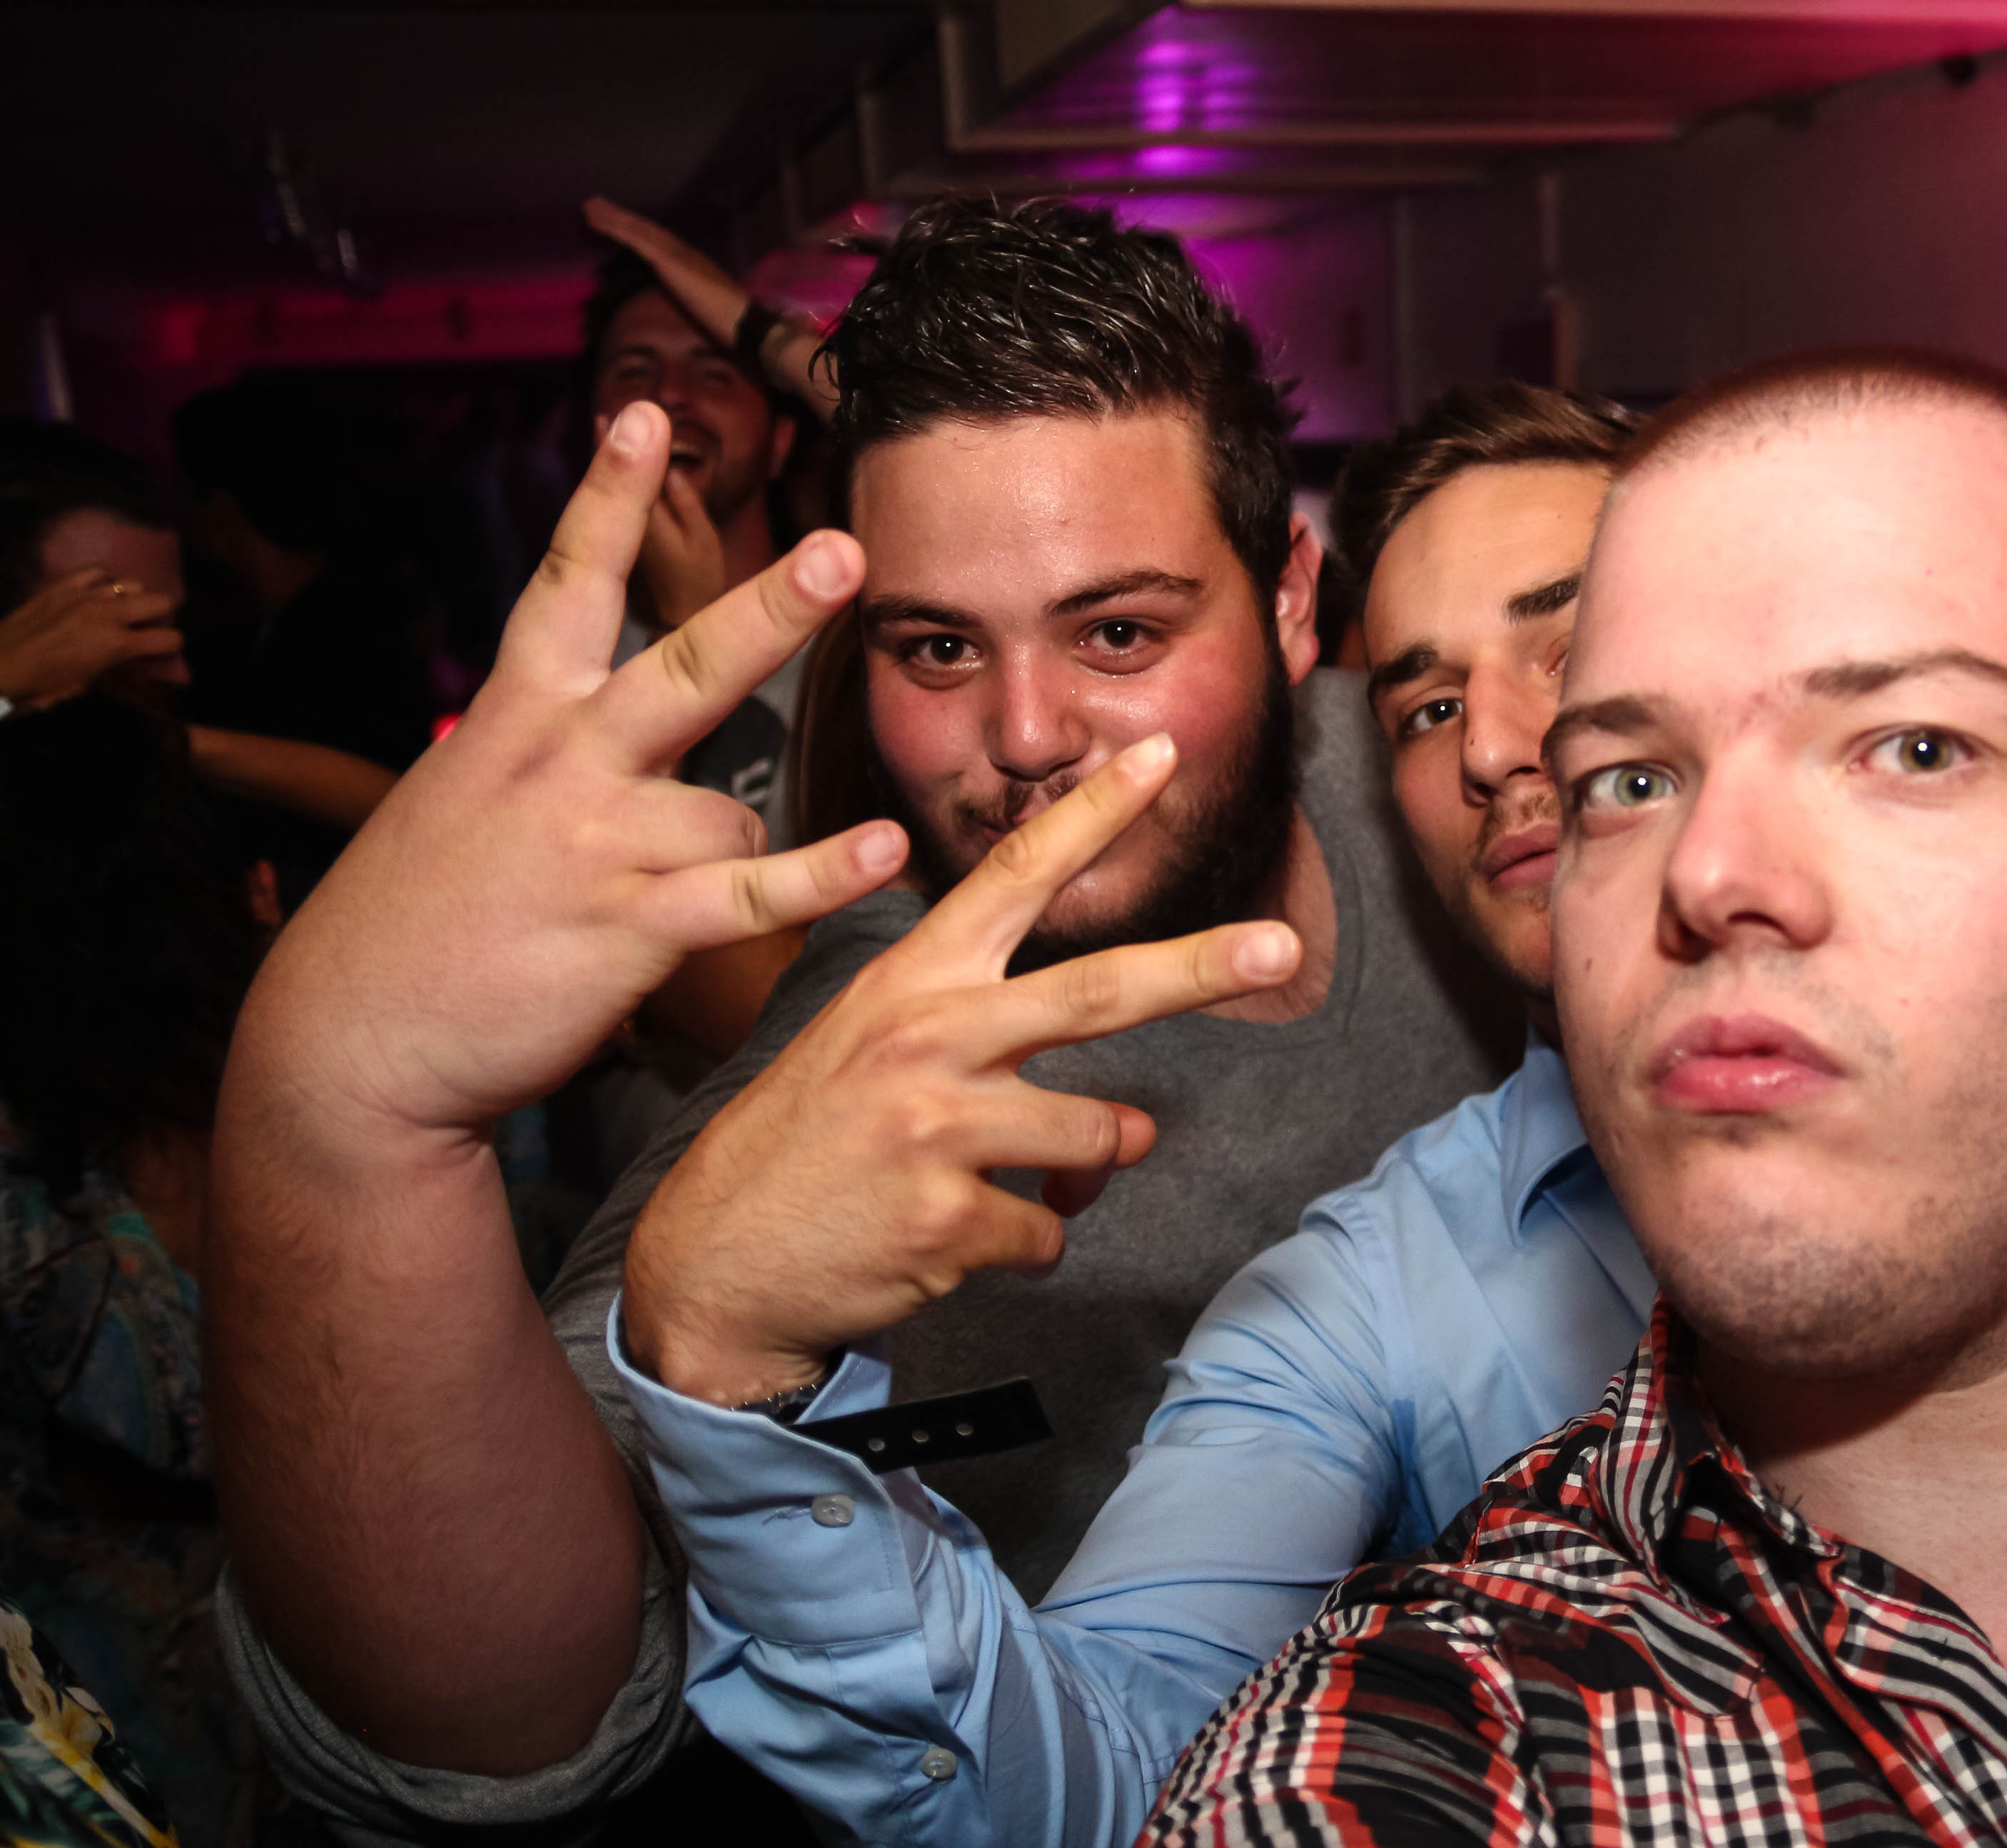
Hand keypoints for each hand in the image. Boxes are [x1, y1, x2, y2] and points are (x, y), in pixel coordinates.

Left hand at [0, 569, 180, 706]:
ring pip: (132, 582)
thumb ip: (121, 670)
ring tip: (120, 611)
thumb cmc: (42, 687)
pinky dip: (105, 581)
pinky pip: (97, 571)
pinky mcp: (61, 585)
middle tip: (146, 630)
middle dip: (162, 617)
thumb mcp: (88, 685)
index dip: (172, 649)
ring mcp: (83, 594)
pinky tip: (99, 593)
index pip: (170, 638)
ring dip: (133, 599)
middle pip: (162, 600)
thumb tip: (144, 669)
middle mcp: (106, 613)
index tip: (163, 655)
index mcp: (115, 644)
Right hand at [241, 399, 908, 1143]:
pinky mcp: (629, 926)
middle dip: (770, 607)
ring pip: (732, 807)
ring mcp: (598, 842)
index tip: (641, 410)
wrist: (354, 1040)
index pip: (563, 583)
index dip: (604, 497)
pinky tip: (882, 850)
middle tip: (843, 550)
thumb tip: (630, 729)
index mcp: (516, 717)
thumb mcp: (468, 798)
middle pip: (686, 665)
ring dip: (736, 851)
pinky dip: (821, 875)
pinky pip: (750, 891)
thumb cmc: (422, 922)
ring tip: (657, 905)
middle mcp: (560, 763)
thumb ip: (552, 749)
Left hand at [584, 195, 747, 349]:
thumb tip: (683, 309)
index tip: (621, 222)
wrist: (745, 325)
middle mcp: (685, 252)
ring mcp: (677, 254)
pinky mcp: (667, 261)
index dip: (639, 230)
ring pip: (638, 229)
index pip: (661, 242)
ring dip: (612, 216)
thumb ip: (692, 302)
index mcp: (694, 263)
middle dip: (621, 216)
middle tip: (596, 203)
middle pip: (647, 228)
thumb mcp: (705, 309)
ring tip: (589, 206)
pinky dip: (613, 227)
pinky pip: (634, 239)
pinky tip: (595, 220)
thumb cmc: (731, 325)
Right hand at [622, 735, 1303, 1406]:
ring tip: (1007, 1177)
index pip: (1015, 877)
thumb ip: (997, 1053)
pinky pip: (1049, 1233)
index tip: (1162, 754)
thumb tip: (1122, 1122)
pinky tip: (948, 1240)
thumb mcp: (873, 1048)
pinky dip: (1023, 1246)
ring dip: (1084, 1166)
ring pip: (1096, 1137)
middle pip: (1097, 992)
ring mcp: (936, 1129)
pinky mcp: (946, 1220)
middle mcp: (927, 1037)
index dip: (1094, 813)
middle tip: (1281, 945)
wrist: (713, 1264)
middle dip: (1200, 966)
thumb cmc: (809, 1144)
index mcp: (912, 980)